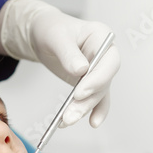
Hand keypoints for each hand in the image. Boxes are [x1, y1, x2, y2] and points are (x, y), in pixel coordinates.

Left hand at [0, 0, 120, 127]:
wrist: (43, 35)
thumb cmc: (51, 29)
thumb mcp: (56, 37)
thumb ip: (68, 53)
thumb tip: (81, 71)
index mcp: (101, 37)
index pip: (109, 62)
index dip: (97, 79)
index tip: (79, 93)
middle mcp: (104, 55)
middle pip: (103, 82)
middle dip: (86, 101)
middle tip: (69, 114)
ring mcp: (98, 71)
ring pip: (96, 95)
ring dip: (82, 109)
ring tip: (66, 120)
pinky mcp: (90, 83)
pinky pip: (96, 100)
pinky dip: (93, 112)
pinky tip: (92, 123)